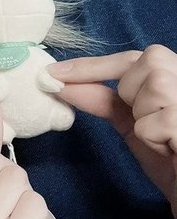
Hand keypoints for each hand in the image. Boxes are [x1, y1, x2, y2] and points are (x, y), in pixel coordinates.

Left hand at [49, 46, 176, 215]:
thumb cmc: (169, 160)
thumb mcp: (134, 126)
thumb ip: (106, 101)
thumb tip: (64, 85)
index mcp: (176, 77)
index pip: (134, 58)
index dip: (93, 65)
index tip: (54, 74)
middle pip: (146, 62)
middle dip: (130, 91)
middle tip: (142, 120)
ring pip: (152, 87)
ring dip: (145, 117)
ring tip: (163, 138)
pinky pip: (154, 121)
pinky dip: (153, 138)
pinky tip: (171, 149)